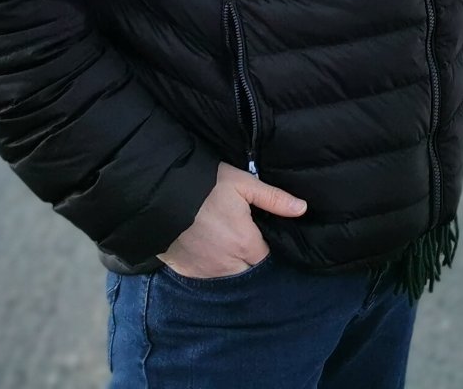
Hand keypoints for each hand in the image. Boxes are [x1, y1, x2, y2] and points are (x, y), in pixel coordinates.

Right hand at [158, 161, 306, 277]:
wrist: (160, 196)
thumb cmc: (205, 187)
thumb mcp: (242, 184)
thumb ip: (273, 199)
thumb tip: (302, 209)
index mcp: (246, 245)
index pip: (266, 258)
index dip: (264, 247)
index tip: (259, 235)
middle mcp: (229, 265)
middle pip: (248, 271)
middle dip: (249, 259)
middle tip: (241, 239)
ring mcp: (207, 272)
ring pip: (228, 277)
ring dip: (230, 266)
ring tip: (223, 245)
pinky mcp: (188, 273)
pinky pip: (206, 277)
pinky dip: (209, 269)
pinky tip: (206, 252)